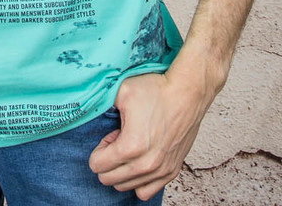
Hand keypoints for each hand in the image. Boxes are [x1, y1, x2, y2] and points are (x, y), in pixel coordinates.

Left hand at [87, 70, 211, 200]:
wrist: (187, 93)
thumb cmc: (158, 91)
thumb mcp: (122, 91)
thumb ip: (103, 104)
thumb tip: (94, 110)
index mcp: (130, 146)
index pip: (97, 166)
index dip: (99, 149)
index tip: (111, 135)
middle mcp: (145, 164)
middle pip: (108, 179)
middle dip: (107, 160)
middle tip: (118, 140)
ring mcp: (160, 170)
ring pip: (125, 187)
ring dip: (122, 170)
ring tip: (130, 148)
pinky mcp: (171, 172)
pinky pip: (145, 192)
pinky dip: (137, 181)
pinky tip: (140, 161)